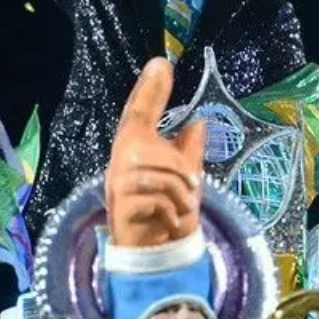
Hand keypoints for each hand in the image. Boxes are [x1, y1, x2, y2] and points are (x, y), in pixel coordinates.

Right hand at [106, 58, 205, 247]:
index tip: (160, 64)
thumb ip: (189, 149)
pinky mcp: (122, 208)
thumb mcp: (185, 178)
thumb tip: (199, 121)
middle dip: (183, 176)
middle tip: (189, 194)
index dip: (150, 90)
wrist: (153, 255)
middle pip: (163, 153)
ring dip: (180, 200)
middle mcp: (122, 161)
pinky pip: (159, 200)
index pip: (140, 112)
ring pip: (164, 178)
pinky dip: (171, 215)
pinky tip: (168, 225)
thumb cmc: (167, 214)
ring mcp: (119, 185)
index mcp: (136, 148)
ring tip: (177, 213)